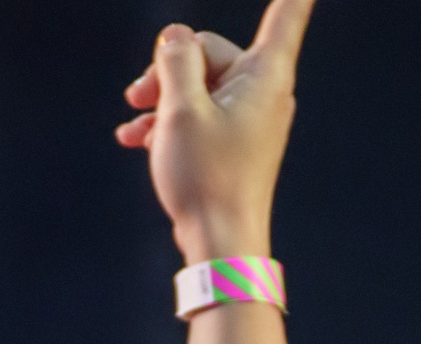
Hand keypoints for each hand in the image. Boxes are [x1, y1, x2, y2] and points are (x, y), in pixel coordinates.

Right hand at [114, 0, 316, 263]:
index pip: (286, 18)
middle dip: (169, 68)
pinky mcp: (236, 142)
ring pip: (200, 85)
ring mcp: (251, 119)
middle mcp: (264, 93)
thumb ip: (176, 61)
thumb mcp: (179, 109)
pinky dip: (171, 121)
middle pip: (211, 52)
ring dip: (163, 99)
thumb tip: (177, 38)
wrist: (220, 243)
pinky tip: (137, 138)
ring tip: (134, 122)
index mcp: (263, 76)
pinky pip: (202, 114)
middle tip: (137, 96)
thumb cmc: (206, 179)